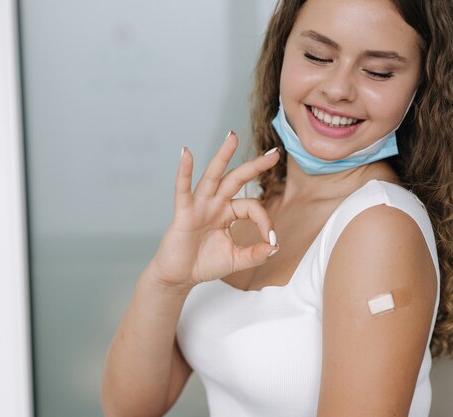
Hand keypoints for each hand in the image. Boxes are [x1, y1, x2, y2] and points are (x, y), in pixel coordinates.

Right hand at [149, 131, 279, 289]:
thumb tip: (275, 247)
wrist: (178, 277)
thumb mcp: (235, 260)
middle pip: (236, 179)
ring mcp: (199, 206)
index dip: (265, 221)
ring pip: (213, 176)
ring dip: (223, 156)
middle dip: (255, 166)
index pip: (252, 206)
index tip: (271, 240)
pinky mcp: (183, 213)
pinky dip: (184, 171)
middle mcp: (215, 204)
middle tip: (274, 153)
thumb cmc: (204, 264)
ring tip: (232, 137)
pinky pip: (183, 189)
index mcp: (228, 213)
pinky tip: (187, 153)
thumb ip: (254, 254)